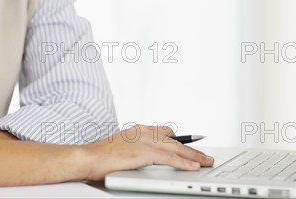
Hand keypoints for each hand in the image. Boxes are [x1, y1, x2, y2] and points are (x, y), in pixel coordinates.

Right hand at [81, 124, 214, 180]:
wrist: (88, 157)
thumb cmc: (100, 155)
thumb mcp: (121, 147)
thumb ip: (135, 148)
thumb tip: (143, 156)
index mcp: (138, 130)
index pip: (164, 131)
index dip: (179, 140)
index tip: (191, 144)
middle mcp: (144, 132)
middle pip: (175, 140)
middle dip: (192, 149)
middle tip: (205, 156)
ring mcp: (144, 141)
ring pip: (176, 148)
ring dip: (194, 156)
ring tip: (206, 162)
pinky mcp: (144, 152)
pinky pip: (169, 158)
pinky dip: (183, 163)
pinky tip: (193, 166)